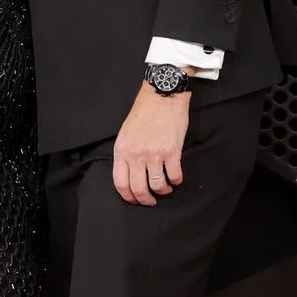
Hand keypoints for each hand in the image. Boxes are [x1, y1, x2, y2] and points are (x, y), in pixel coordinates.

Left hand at [112, 73, 195, 205]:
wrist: (162, 96)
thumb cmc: (144, 112)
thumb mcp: (126, 133)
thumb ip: (126, 153)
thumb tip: (130, 174)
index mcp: (122, 150)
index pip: (120, 183)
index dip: (128, 197)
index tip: (135, 200)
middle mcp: (136, 154)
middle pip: (139, 189)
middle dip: (146, 200)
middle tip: (151, 201)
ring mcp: (154, 154)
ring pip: (158, 185)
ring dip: (163, 191)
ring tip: (165, 188)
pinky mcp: (172, 151)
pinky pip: (174, 176)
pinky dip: (176, 181)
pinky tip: (176, 178)